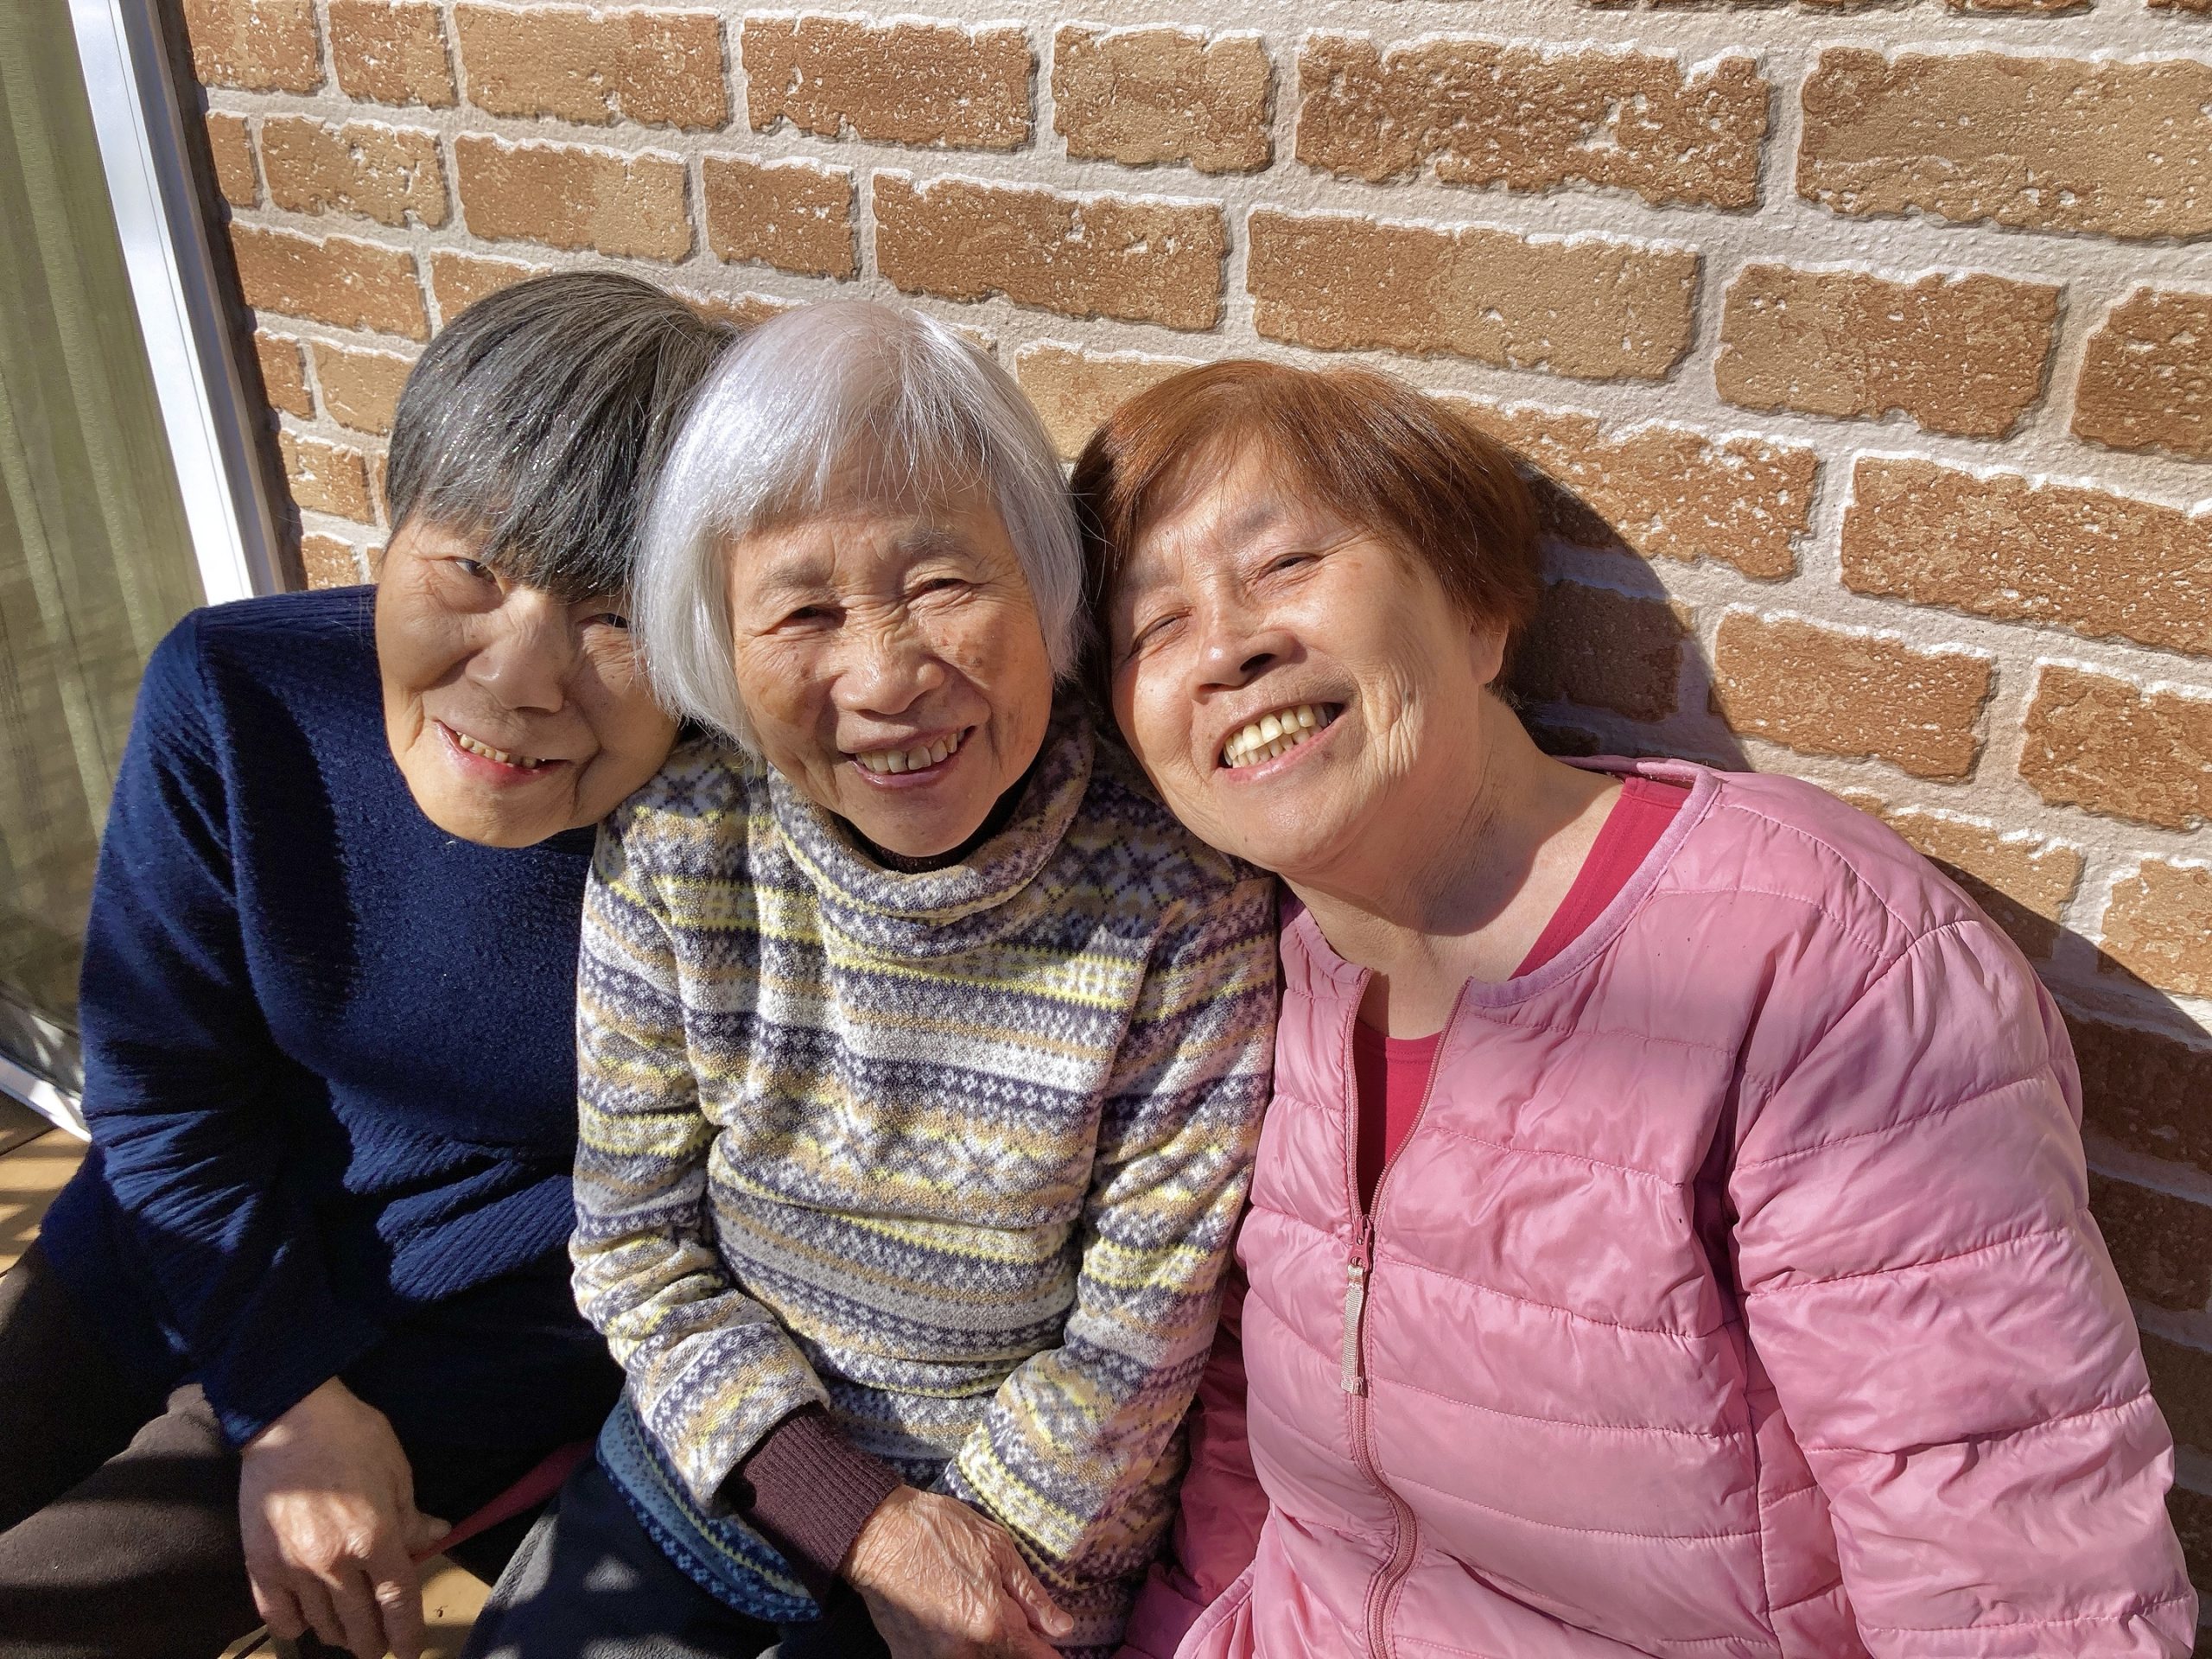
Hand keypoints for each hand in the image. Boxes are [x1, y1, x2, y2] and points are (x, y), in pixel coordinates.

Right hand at [238, 1378, 449, 1658]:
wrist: (287, 1419)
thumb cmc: (350, 1436)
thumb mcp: (396, 1470)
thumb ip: (412, 1516)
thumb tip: (437, 1537)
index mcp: (375, 1537)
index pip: (397, 1603)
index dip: (406, 1634)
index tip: (410, 1650)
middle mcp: (334, 1563)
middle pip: (359, 1626)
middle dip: (374, 1642)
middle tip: (380, 1643)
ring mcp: (294, 1568)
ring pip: (322, 1627)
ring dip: (340, 1635)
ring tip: (349, 1630)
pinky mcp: (260, 1566)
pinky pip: (278, 1618)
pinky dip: (296, 1626)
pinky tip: (308, 1618)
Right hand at [843, 1486, 1074, 1657]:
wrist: (876, 1535)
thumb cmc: (938, 1532)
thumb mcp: (997, 1549)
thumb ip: (1031, 1595)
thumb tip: (1062, 1627)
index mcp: (993, 1623)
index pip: (1036, 1658)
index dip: (1049, 1652)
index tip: (1050, 1645)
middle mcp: (965, 1651)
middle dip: (1013, 1646)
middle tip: (1002, 1614)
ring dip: (985, 1647)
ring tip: (970, 1608)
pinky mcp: (908, 1658)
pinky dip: (952, 1648)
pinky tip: (946, 1620)